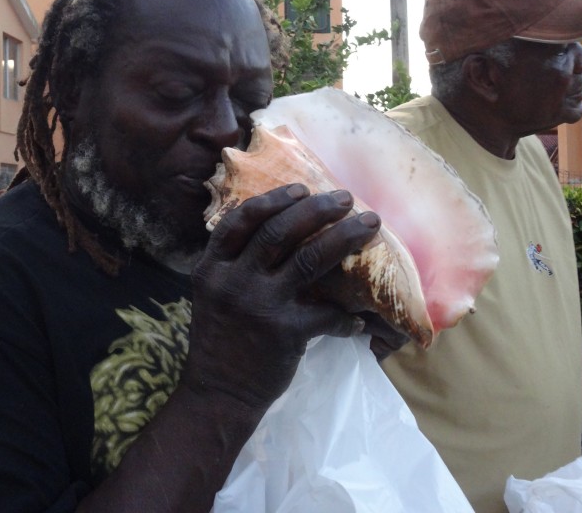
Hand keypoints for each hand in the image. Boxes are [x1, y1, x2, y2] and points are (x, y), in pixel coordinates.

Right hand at [183, 184, 378, 410]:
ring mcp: (259, 305)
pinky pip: (326, 315)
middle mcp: (234, 280)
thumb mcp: (213, 293)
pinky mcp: (284, 332)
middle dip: (317, 210)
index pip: (241, 220)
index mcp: (213, 267)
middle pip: (279, 231)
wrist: (218, 394)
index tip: (301, 188)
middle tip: (345, 198)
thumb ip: (236, 264)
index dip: (273, 200)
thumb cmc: (221, 340)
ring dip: (343, 238)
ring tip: (369, 225)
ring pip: (308, 259)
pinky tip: (359, 318)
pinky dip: (346, 316)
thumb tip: (279, 229)